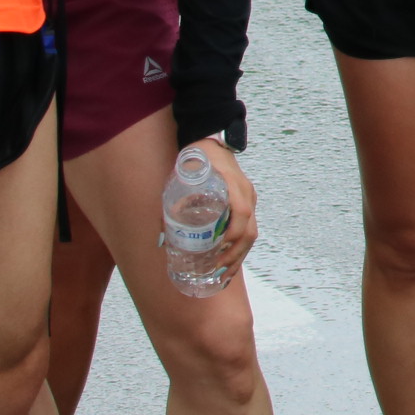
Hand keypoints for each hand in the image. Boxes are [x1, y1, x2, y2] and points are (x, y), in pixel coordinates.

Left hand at [187, 139, 259, 270]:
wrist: (213, 140)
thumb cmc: (197, 158)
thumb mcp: (184, 176)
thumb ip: (174, 203)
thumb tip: (162, 238)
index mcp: (233, 185)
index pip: (241, 213)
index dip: (232, 235)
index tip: (217, 250)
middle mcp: (246, 194)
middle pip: (249, 230)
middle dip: (235, 255)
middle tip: (218, 271)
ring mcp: (249, 198)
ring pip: (252, 233)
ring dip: (239, 256)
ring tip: (224, 274)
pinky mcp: (246, 203)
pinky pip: (249, 228)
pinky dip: (240, 247)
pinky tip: (230, 261)